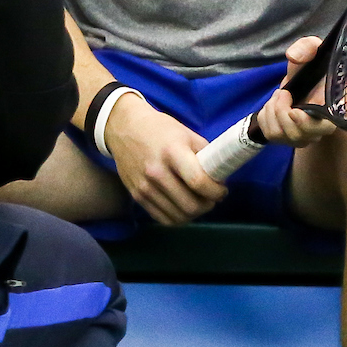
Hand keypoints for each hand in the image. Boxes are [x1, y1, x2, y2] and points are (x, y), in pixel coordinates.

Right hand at [104, 94, 227, 224]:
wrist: (125, 128)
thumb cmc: (160, 129)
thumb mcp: (186, 133)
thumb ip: (204, 154)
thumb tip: (220, 176)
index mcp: (172, 152)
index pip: (198, 181)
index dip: (215, 191)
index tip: (221, 190)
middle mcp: (156, 172)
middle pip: (190, 205)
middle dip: (208, 205)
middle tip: (212, 197)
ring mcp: (145, 187)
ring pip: (178, 217)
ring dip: (195, 213)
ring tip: (199, 202)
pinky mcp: (137, 196)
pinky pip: (163, 219)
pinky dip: (178, 218)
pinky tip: (183, 207)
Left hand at [256, 36, 337, 147]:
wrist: (302, 79)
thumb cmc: (311, 66)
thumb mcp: (313, 48)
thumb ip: (307, 46)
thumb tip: (293, 57)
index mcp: (330, 111)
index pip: (323, 129)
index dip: (306, 124)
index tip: (294, 111)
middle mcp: (316, 130)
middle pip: (295, 134)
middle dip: (282, 110)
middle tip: (284, 92)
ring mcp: (300, 136)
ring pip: (278, 134)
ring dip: (273, 110)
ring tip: (281, 95)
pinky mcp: (285, 137)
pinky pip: (267, 132)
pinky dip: (265, 116)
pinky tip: (275, 104)